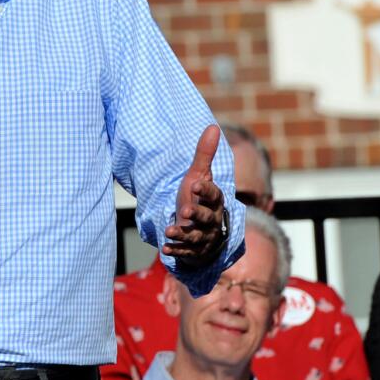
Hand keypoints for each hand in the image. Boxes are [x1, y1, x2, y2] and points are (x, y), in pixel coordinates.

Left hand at [163, 125, 225, 265]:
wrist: (197, 227)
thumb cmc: (197, 198)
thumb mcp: (198, 176)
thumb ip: (203, 155)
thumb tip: (212, 126)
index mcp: (215, 201)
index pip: (214, 195)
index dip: (205, 190)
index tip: (193, 184)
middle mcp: (213, 220)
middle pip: (207, 217)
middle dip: (196, 214)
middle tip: (184, 210)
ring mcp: (204, 237)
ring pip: (196, 236)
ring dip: (183, 234)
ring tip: (168, 229)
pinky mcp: (194, 251)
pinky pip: (186, 252)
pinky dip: (176, 251)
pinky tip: (164, 249)